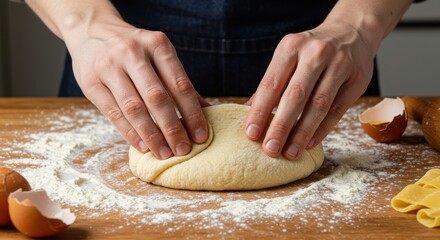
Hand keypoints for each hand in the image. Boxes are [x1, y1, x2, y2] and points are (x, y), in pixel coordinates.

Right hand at [67, 22, 208, 158]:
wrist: (91, 30)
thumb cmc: (134, 49)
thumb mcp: (158, 54)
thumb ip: (178, 81)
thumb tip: (206, 110)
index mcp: (157, 45)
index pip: (180, 85)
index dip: (192, 113)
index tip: (200, 136)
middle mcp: (133, 52)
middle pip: (157, 97)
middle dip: (172, 128)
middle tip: (182, 150)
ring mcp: (109, 66)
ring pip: (134, 108)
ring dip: (152, 135)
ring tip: (164, 153)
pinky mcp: (90, 82)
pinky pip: (113, 113)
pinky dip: (130, 133)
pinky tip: (142, 146)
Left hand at [245, 21, 374, 159]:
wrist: (351, 31)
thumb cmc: (311, 51)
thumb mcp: (288, 56)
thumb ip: (272, 83)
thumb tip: (249, 113)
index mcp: (291, 47)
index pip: (272, 84)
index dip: (260, 110)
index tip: (251, 134)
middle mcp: (315, 54)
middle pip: (295, 96)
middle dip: (281, 126)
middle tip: (270, 149)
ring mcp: (339, 65)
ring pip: (318, 105)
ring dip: (302, 133)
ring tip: (290, 152)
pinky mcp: (357, 79)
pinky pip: (337, 110)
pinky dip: (322, 129)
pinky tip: (310, 143)